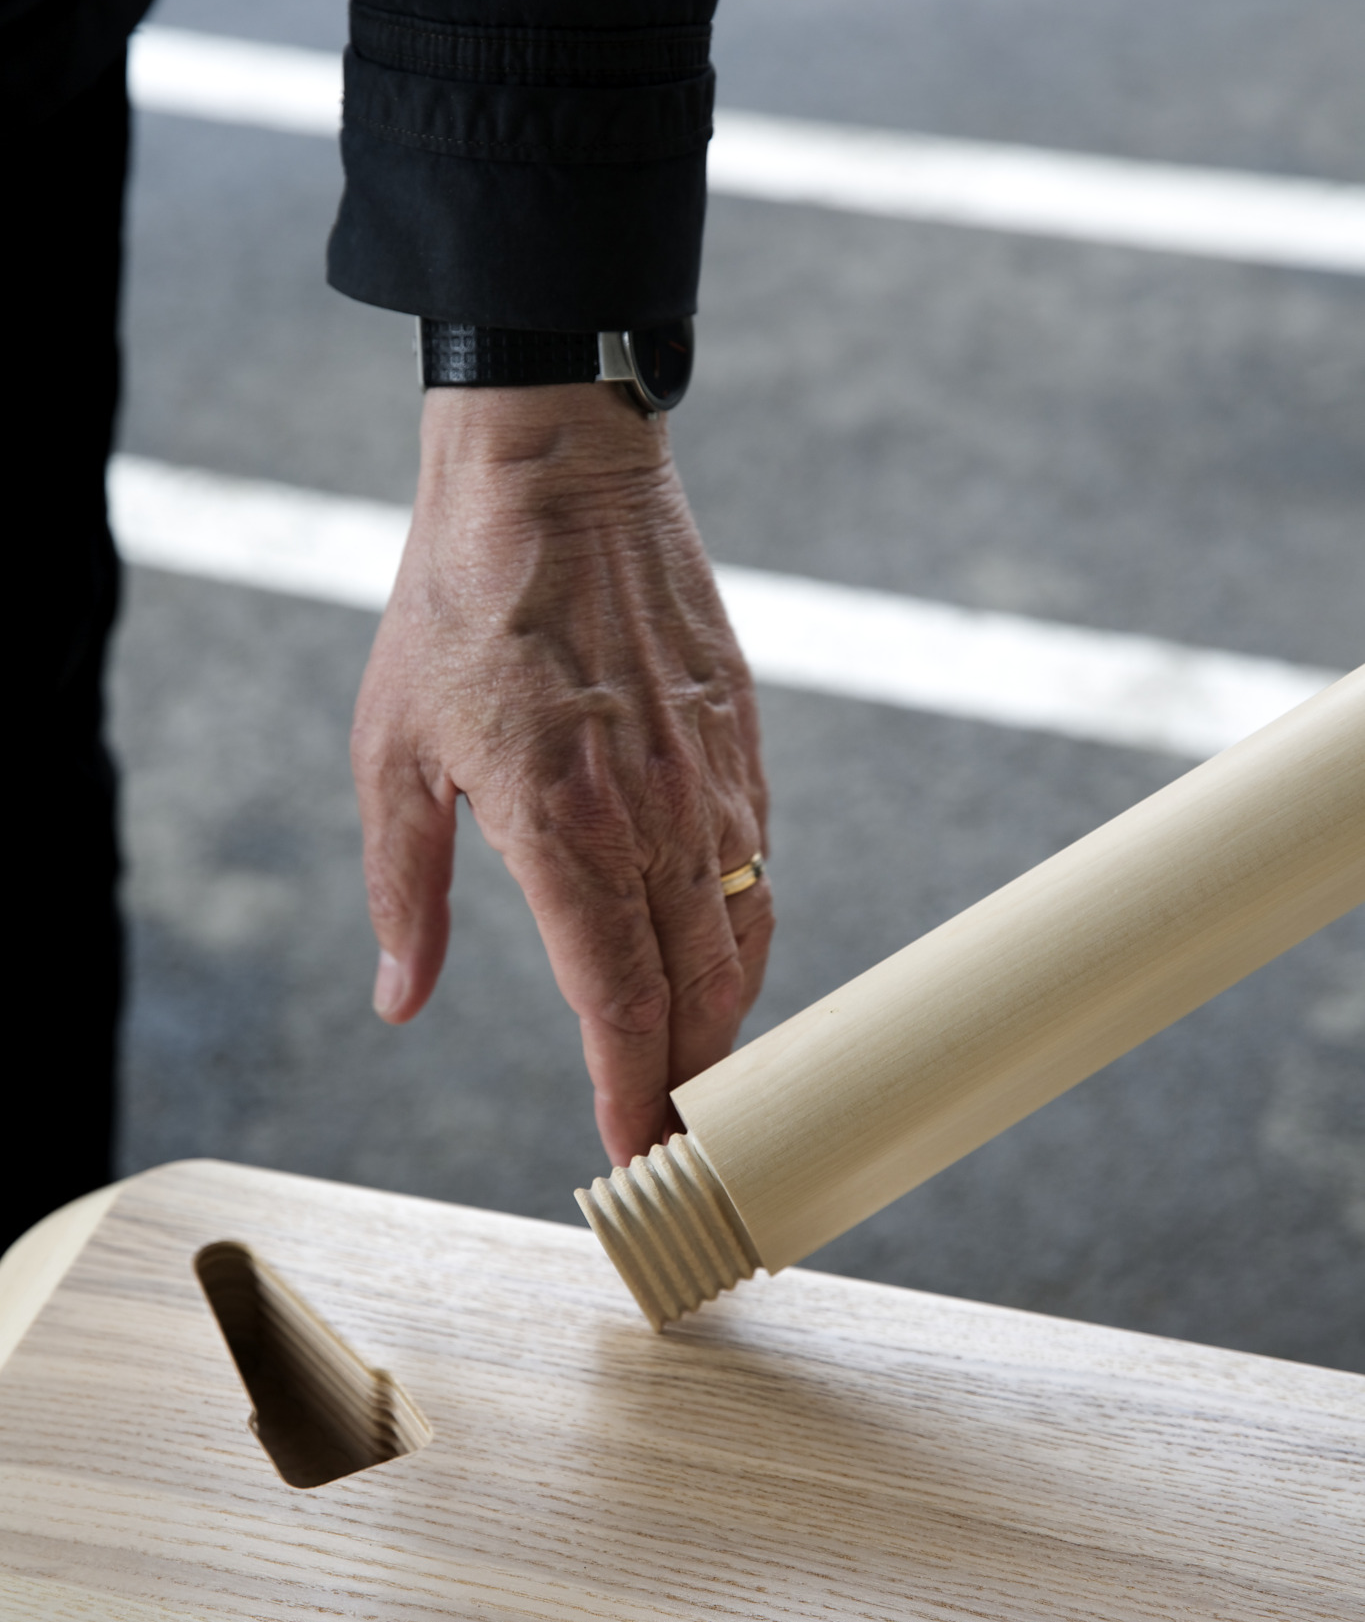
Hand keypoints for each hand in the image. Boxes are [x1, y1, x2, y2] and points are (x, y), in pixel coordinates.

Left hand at [351, 383, 773, 1164]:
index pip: (617, 999)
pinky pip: (757, 863)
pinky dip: (742, 927)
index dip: (631, 1088)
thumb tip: (399, 998)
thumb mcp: (391, 751)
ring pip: (742, 935)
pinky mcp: (743, 736)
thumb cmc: (456, 605)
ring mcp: (712, 775)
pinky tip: (713, 948)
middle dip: (686, 1076)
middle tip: (670, 1130)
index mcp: (562, 827)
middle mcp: (655, 814)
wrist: (555, 472)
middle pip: (697, 990)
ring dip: (724, 1012)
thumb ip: (400, 889)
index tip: (632, 1149)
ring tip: (695, 1059)